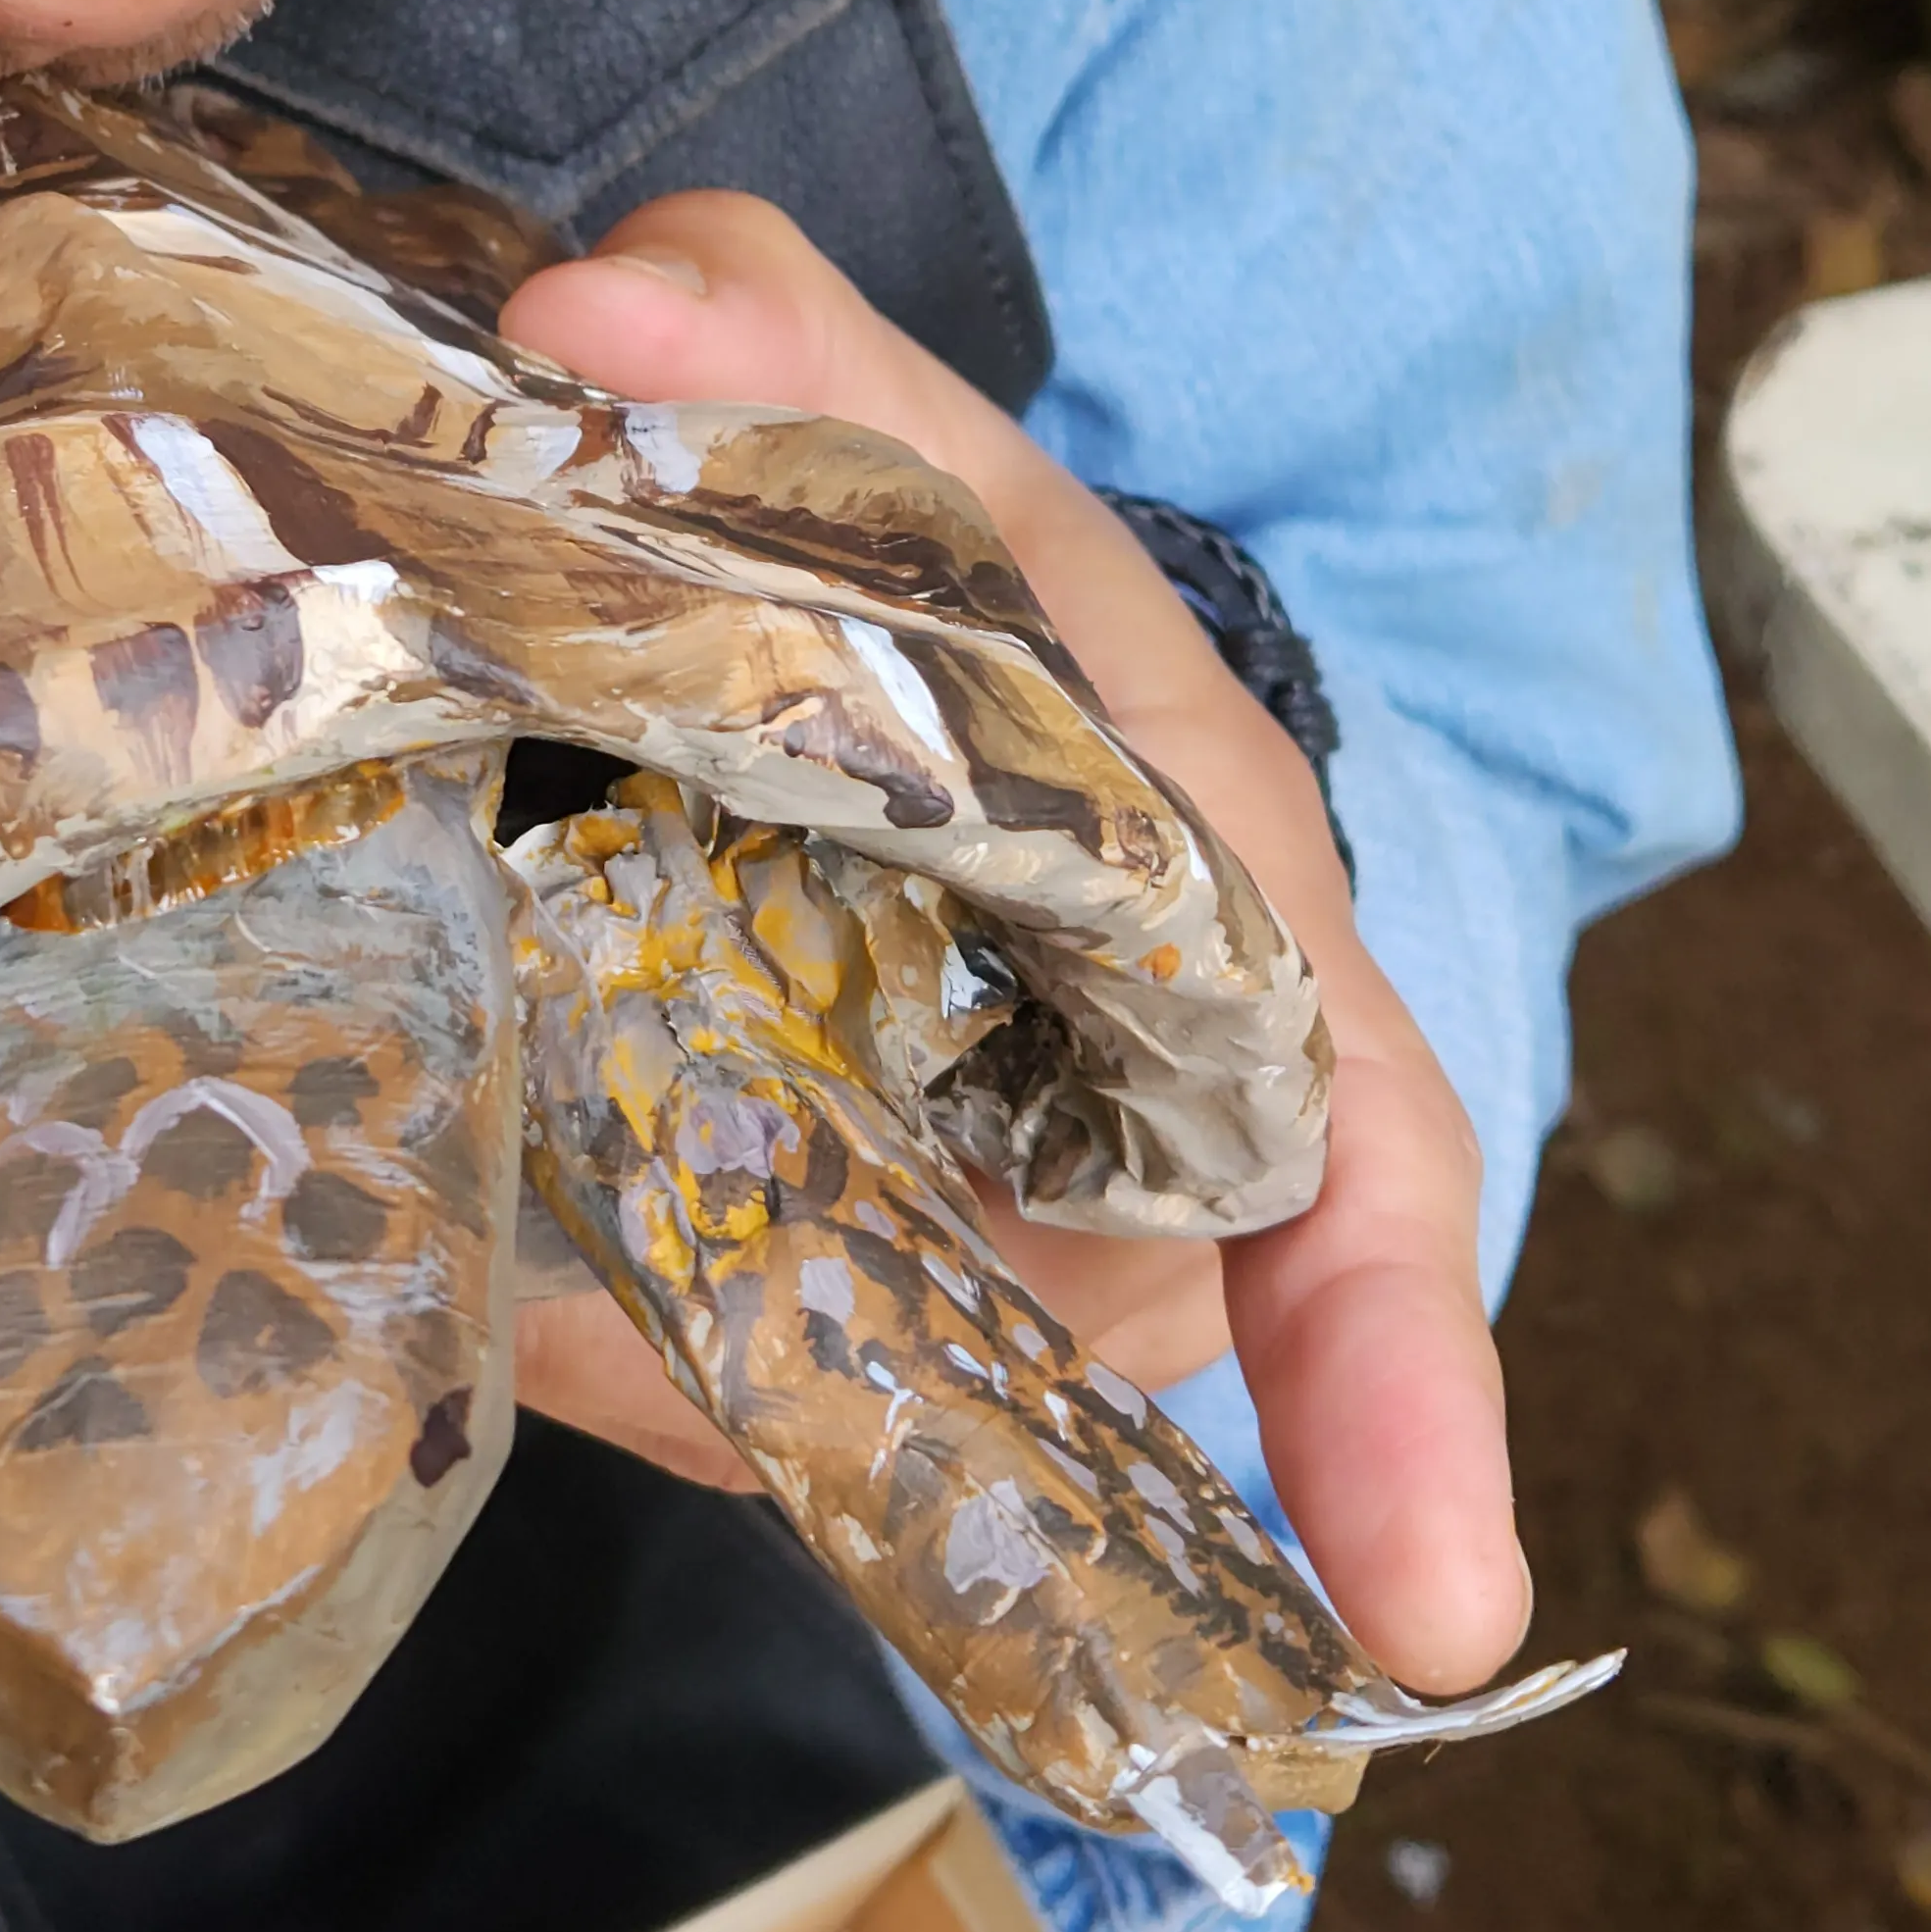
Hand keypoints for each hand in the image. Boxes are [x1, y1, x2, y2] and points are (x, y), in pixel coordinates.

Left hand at [496, 194, 1527, 1702]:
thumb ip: (768, 339)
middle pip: (1035, 1323)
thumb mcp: (880, 427)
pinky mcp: (821, 1259)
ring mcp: (974, 1222)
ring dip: (662, 1326)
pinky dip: (588, 1315)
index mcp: (1222, 929)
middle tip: (617, 1286)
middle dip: (854, 1340)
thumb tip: (591, 324)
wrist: (865, 639)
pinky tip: (494, 1250)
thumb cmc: (936, 556)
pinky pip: (708, 1346)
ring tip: (517, 1230)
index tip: (1436, 1606)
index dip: (1405, 1383)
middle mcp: (1136, 1127)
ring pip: (840, 1360)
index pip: (1355, 1172)